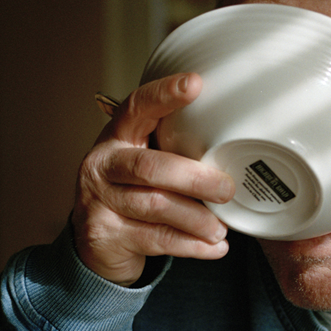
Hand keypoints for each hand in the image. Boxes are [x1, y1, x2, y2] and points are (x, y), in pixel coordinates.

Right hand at [73, 72, 235, 284]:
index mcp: (117, 136)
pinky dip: (190, 245)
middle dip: (195, 179)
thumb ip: (175, 151)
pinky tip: (212, 247)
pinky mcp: (105, 234)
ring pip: (156, 206)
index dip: (164, 95)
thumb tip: (236, 150)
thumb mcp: (144, 162)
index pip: (137, 107)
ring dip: (196, 219)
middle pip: (151, 166)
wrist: (95, 242)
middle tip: (227, 189)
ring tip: (220, 229)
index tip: (195, 83)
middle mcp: (103, 163)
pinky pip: (156, 238)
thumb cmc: (131, 192)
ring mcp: (99, 200)